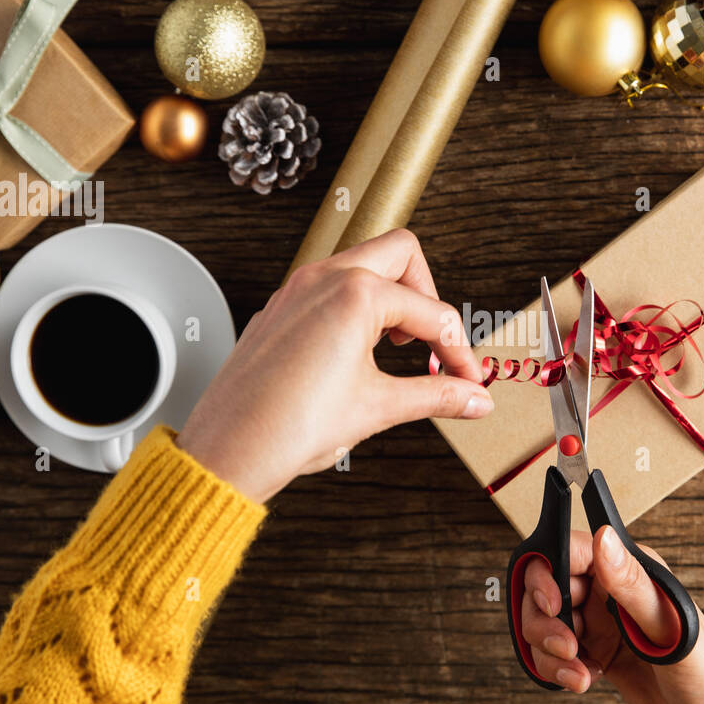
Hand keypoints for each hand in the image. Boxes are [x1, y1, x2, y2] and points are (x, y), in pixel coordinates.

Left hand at [176, 229, 492, 502]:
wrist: (229, 450)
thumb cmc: (288, 428)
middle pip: (401, 253)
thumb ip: (435, 396)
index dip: (459, 351)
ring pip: (361, 262)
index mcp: (355, 295)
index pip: (432, 313)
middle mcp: (323, 279)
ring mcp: (296, 289)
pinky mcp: (279, 308)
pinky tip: (356, 350)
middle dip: (427, 294)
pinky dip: (354, 306)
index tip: (467, 380)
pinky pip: (328, 285)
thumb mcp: (378, 409)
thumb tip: (473, 399)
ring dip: (390, 295)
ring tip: (396, 344)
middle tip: (433, 340)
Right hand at [518, 526, 703, 703]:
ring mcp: (605, 625)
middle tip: (566, 643)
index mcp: (637, 572)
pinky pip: (556, 652)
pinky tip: (583, 680)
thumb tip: (604, 538)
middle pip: (550, 586)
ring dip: (549, 648)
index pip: (576, 549)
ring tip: (577, 670)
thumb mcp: (671, 630)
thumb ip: (633, 585)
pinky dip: (557, 669)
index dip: (551, 570)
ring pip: (547, 621)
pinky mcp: (599, 655)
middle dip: (544, 617)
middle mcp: (617, 592)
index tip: (553, 600)